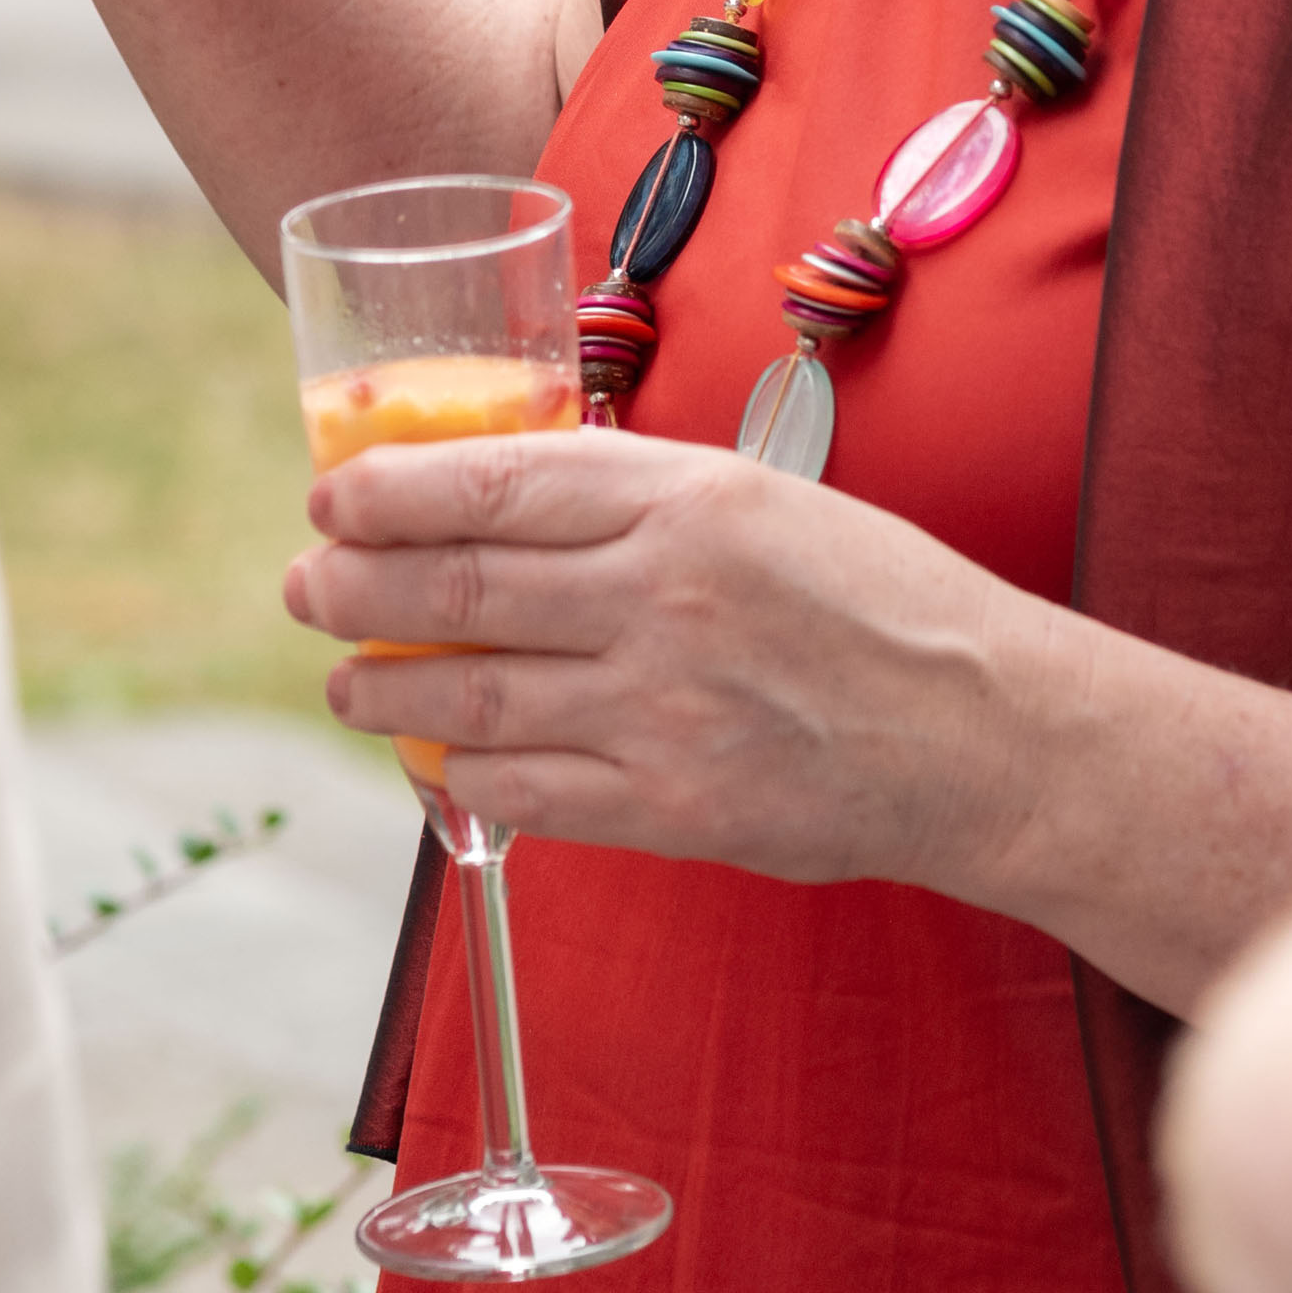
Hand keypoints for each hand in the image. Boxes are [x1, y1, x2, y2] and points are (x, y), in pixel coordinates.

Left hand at [289, 420, 1021, 883]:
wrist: (984, 732)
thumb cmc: (874, 603)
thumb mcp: (758, 498)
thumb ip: (631, 499)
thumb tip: (488, 497)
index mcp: (684, 500)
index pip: (489, 482)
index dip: (385, 493)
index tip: (331, 498)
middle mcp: (663, 597)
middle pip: (455, 589)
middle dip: (352, 589)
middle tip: (307, 587)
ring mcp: (664, 710)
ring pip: (469, 696)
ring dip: (380, 689)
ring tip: (345, 680)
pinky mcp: (674, 810)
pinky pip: (523, 791)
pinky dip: (458, 772)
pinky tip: (433, 754)